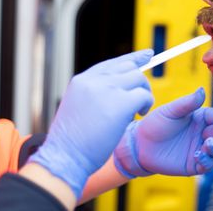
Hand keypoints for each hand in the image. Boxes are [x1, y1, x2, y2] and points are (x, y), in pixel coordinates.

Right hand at [28, 50, 153, 197]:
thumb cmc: (72, 143)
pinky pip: (144, 95)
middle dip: (140, 82)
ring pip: (139, 79)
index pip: (112, 63)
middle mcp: (93, 81)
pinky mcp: (120, 103)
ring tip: (139, 111)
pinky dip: (146, 104)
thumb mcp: (79, 109)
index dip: (133, 58)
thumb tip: (123, 90)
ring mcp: (106, 90)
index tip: (148, 55)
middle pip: (129, 68)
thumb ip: (96, 95)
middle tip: (142, 100)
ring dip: (144, 94)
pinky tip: (139, 115)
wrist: (64, 158)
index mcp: (81, 81)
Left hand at [113, 88, 212, 177]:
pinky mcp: (194, 165)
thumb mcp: (171, 110)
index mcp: (201, 117)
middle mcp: (203, 133)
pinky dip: (206, 161)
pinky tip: (198, 155)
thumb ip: (187, 103)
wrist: (140, 144)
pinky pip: (206, 165)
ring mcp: (200, 148)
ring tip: (208, 142)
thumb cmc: (156, 123)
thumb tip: (202, 90)